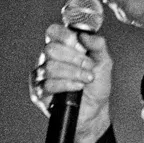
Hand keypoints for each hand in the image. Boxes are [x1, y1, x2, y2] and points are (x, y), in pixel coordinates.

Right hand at [30, 22, 113, 142]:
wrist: (95, 111)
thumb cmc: (96, 86)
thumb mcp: (104, 62)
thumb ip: (97, 44)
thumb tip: (84, 35)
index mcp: (61, 47)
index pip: (53, 32)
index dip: (64, 36)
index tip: (79, 44)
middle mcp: (48, 59)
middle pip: (51, 49)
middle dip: (74, 58)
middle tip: (89, 66)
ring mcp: (42, 75)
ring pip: (50, 67)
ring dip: (73, 73)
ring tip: (86, 79)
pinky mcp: (39, 92)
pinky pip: (48, 84)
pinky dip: (66, 85)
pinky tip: (77, 88)